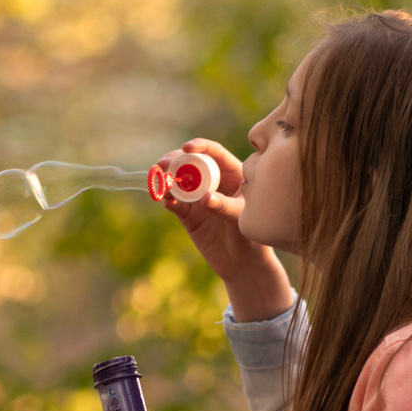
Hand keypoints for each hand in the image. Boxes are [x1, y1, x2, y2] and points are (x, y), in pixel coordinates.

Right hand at [160, 139, 292, 322]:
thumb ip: (225, 206)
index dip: (200, 147)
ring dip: (166, 179)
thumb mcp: (241, 218)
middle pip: (191, 164)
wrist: (242, 264)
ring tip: (161, 182)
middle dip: (175, 161)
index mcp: (232, 175)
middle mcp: (212, 182)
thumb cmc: (250, 236)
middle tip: (163, 164)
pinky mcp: (187, 214)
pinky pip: (174, 203)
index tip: (187, 148)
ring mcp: (197, 197)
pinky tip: (166, 201)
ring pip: (178, 182)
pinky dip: (168, 200)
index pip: (214, 154)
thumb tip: (205, 198)